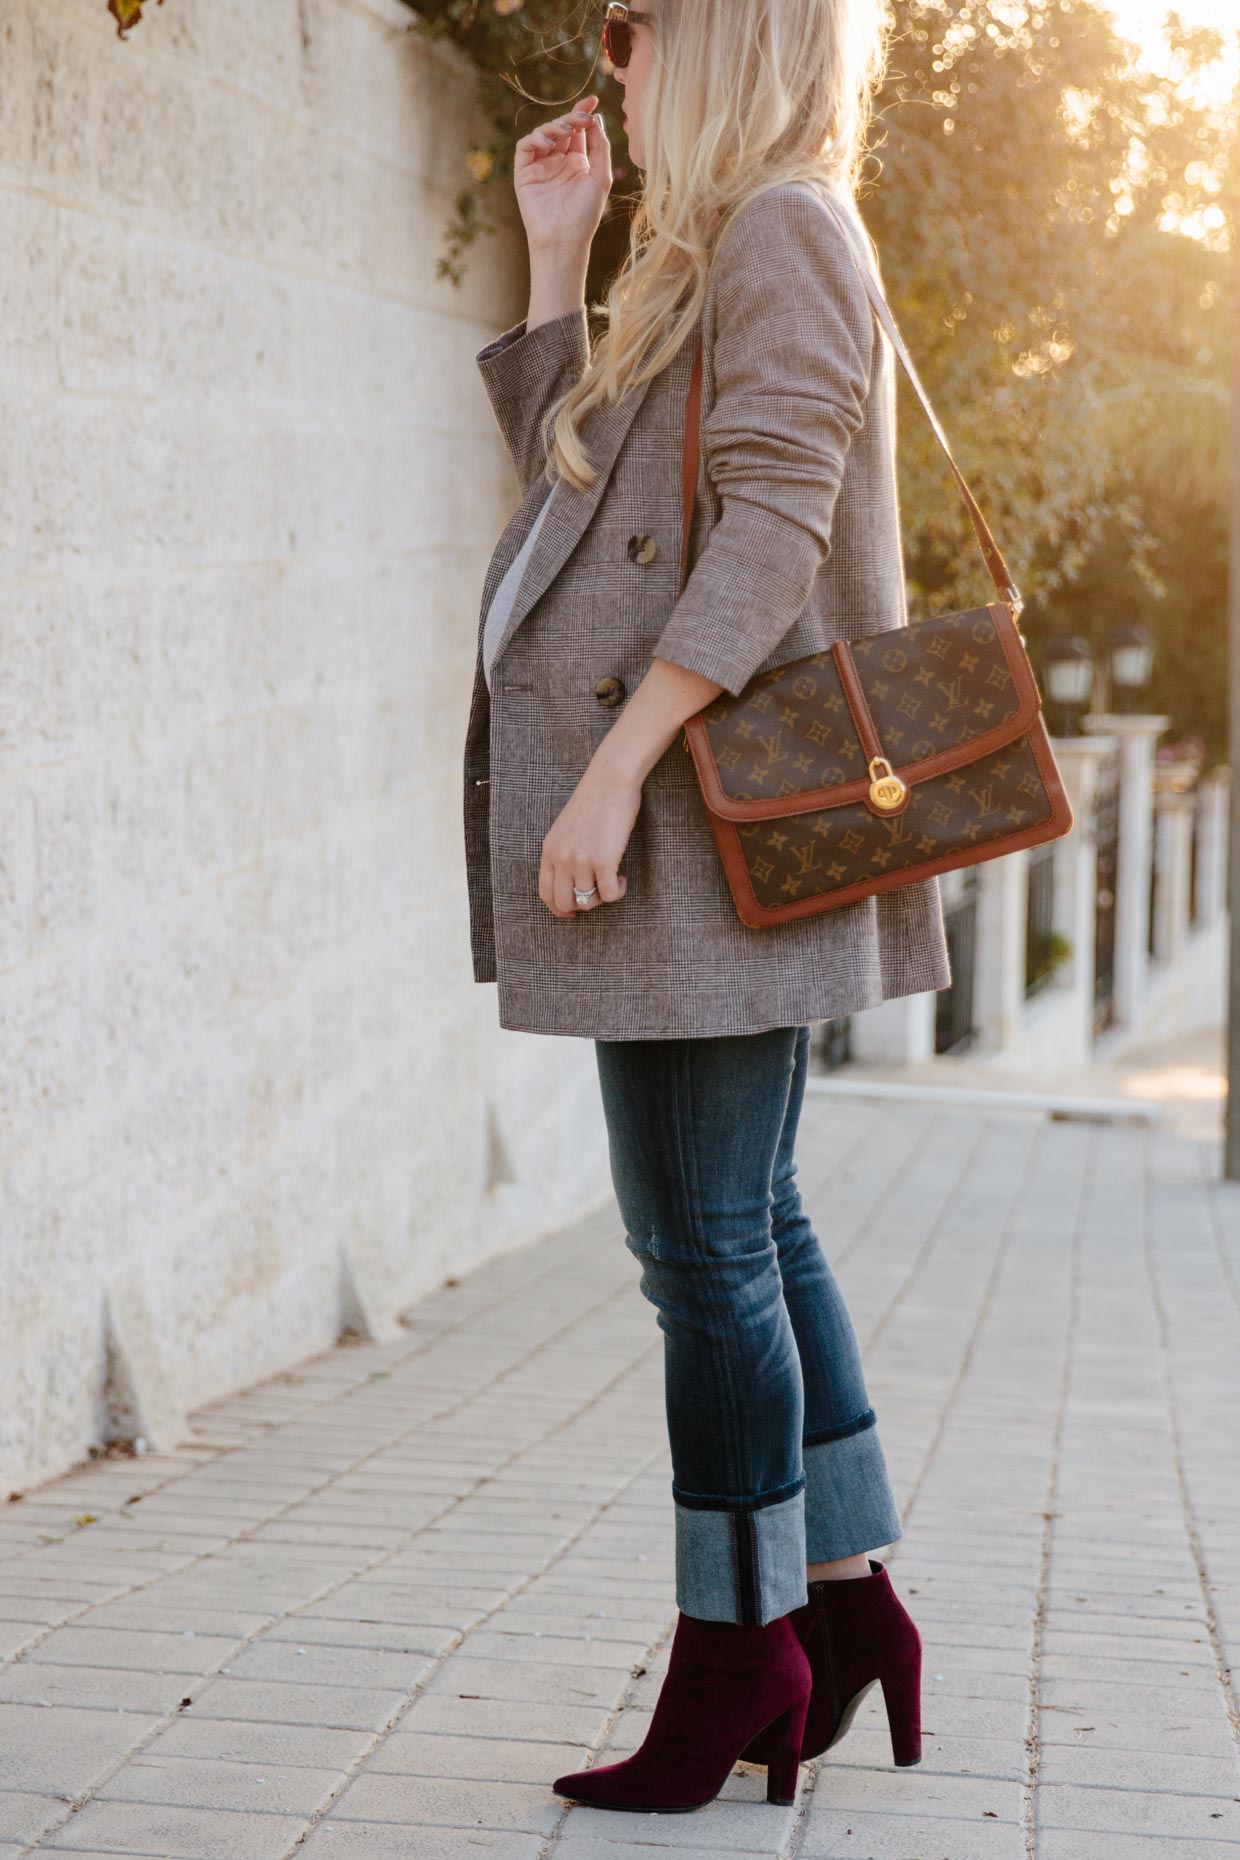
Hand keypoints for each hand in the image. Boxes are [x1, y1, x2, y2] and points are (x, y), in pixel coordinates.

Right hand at [515, 95, 611, 257]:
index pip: (579, 131)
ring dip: (555, 127)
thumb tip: (595, 118)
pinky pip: (525, 146)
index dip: (583, 113)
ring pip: (543, 133)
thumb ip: (600, 146)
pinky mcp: (524, 172)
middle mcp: (558, 162)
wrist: (564, 239)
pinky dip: (535, 138)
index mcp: (577, 162)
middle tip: (582, 117)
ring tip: (566, 131)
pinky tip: (548, 142)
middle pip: (562, 128)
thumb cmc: (585, 214)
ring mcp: (540, 166)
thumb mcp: (600, 176)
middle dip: (572, 118)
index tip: (592, 100)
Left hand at [539, 757, 639, 917]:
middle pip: (564, 902)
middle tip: (597, 896)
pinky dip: (617, 892)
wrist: (609, 780)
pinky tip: (622, 878)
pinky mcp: (603, 860)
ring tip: (613, 880)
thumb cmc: (594, 800)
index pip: (545, 893)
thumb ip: (564, 851)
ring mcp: (581, 860)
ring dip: (603, 896)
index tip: (572, 912)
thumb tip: (572, 880)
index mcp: (549, 850)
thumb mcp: (566, 828)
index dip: (558, 909)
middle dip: (582, 906)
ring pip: (588, 900)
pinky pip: (609, 894)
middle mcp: (561, 858)